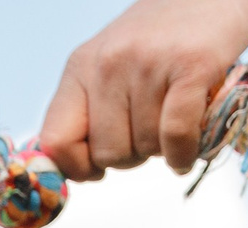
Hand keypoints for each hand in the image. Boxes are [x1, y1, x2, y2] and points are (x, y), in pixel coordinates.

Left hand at [37, 0, 247, 180]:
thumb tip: (80, 171)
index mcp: (81, 66)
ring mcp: (149, 64)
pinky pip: (175, 136)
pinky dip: (183, 154)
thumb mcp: (111, 62)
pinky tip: (189, 150)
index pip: (55, 141)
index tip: (97, 169)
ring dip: (162, 149)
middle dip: (131, 157)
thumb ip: (91, 108)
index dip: (76, 168)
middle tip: (150, 133)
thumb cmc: (163, 37)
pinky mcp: (192, 66)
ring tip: (174, 119)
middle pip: (106, 154)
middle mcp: (109, 63)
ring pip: (144, 148)